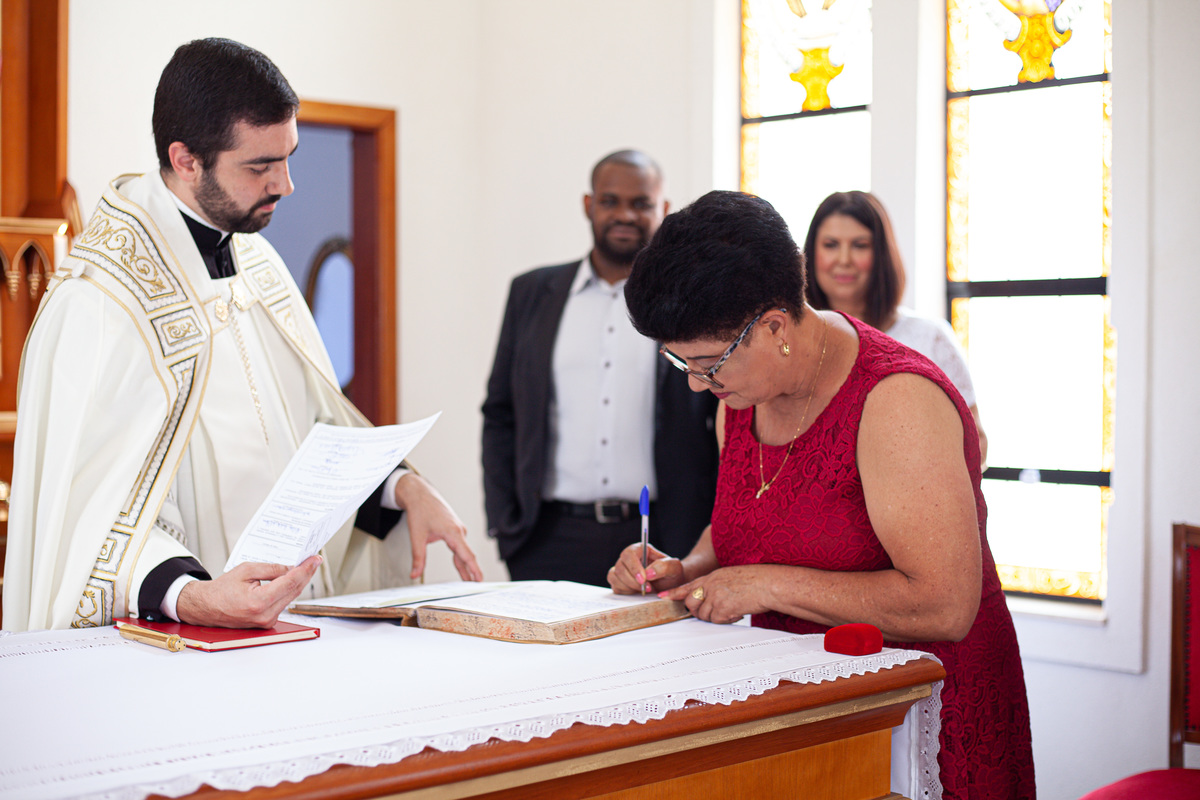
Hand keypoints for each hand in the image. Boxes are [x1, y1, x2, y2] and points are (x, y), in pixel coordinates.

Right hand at [176, 555, 321, 627]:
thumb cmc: (221, 589)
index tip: (315, 559)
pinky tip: (293, 579)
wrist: (207, 607)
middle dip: (306, 574)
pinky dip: (289, 590)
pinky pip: (283, 603)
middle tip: (314, 560)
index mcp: (259, 602)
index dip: (305, 569)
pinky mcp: (267, 622)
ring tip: (306, 566)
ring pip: (290, 597)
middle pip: (294, 590)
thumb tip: (291, 568)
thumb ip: (271, 569)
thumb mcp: (246, 570)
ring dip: (299, 582)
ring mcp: (267, 621)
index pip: (290, 582)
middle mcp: (265, 615)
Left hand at [394, 472, 483, 581]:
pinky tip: (460, 566)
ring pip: (463, 551)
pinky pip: (460, 546)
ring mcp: (458, 529)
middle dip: (471, 572)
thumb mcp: (417, 537)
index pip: (467, 555)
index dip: (474, 570)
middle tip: (474, 587)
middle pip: (467, 555)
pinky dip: (461, 557)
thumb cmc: (420, 511)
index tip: (480, 581)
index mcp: (453, 532)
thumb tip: (414, 575)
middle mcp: (459, 530)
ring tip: (467, 581)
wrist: (420, 493)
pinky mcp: (454, 528)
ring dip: (465, 566)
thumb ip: (417, 558)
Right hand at [608, 542, 685, 594]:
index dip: (634, 566)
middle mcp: (628, 558)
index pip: (629, 554)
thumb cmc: (672, 574)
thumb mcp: (674, 568)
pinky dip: (626, 592)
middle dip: (633, 581)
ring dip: (630, 587)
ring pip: (615, 576)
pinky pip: (615, 586)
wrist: (670, 586)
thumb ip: (664, 566)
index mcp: (640, 549)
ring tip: (646, 591)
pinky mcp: (619, 582)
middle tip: (648, 589)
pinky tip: (638, 593)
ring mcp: (622, 570)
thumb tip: (648, 572)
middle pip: (620, 567)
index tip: (643, 579)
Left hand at [662, 565, 771, 624]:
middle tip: (713, 612)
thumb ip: (716, 585)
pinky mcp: (722, 608)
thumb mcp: (730, 576)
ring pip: (704, 615)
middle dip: (698, 611)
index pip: (688, 585)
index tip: (662, 596)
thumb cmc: (755, 580)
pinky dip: (727, 620)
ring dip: (716, 616)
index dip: (674, 593)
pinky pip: (717, 620)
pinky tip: (738, 611)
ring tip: (732, 608)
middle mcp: (710, 586)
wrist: (768, 584)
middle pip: (691, 604)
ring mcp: (715, 597)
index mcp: (712, 577)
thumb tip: (709, 598)